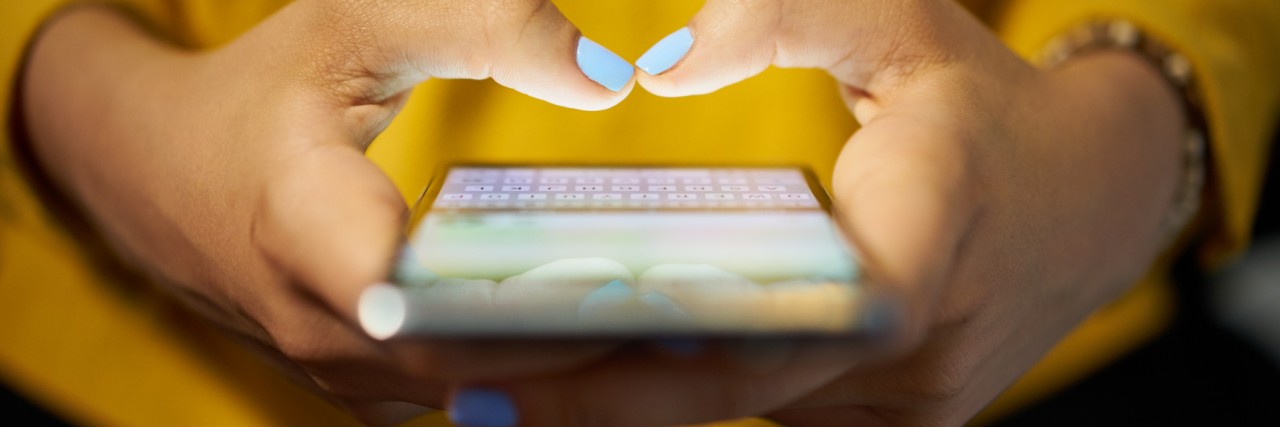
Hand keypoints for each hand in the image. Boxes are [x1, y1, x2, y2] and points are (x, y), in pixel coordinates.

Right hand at [20, 1, 636, 423]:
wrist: (152, 171)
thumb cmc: (262, 88)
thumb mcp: (356, 22)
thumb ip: (484, 27)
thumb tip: (609, 76)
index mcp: (305, 231)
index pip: (434, 305)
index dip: (541, 313)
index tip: (647, 295)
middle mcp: (321, 329)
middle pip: (479, 367)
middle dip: (595, 351)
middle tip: (714, 321)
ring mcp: (340, 373)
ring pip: (478, 394)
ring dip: (577, 373)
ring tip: (689, 336)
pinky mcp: (362, 385)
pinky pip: (465, 394)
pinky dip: (539, 376)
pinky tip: (618, 344)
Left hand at [450, 0, 1186, 424]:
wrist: (1093, 200)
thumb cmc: (978, 101)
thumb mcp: (897, 21)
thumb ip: (783, 20)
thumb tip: (656, 70)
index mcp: (931, 229)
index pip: (809, 307)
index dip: (681, 343)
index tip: (557, 349)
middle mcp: (921, 345)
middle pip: (743, 388)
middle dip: (602, 399)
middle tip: (469, 398)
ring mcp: (913, 401)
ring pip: (748, 413)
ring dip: (630, 407)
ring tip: (501, 395)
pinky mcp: (895, 420)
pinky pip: (771, 413)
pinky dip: (684, 402)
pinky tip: (590, 391)